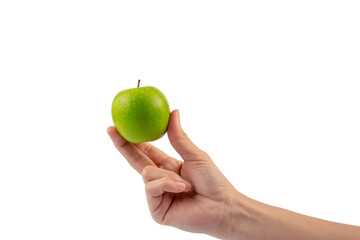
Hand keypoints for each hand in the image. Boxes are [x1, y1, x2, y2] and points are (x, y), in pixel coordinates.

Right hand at [107, 109, 237, 237]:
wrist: (222, 207)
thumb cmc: (213, 181)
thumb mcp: (195, 155)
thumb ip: (179, 137)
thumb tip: (173, 112)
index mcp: (169, 166)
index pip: (146, 151)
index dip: (134, 139)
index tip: (120, 125)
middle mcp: (161, 180)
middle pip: (136, 160)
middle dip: (124, 146)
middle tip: (112, 130)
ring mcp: (157, 195)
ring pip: (146, 173)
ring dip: (167, 175)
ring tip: (186, 184)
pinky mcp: (156, 209)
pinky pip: (151, 188)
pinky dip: (167, 185)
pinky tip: (182, 189)